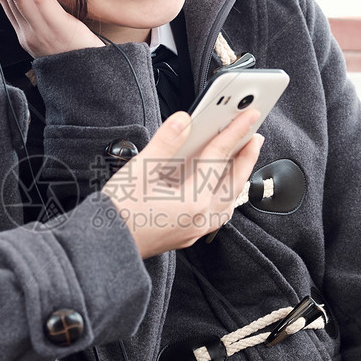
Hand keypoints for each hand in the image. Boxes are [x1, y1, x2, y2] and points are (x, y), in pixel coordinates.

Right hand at [103, 109, 263, 258]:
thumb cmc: (118, 211)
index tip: (249, 116)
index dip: (234, 132)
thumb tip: (184, 120)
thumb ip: (165, 142)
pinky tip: (219, 188)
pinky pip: (218, 214)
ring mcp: (196, 229)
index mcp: (193, 201)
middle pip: (233, 182)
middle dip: (246, 157)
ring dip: (238, 178)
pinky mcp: (187, 235)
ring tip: (241, 160)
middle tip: (255, 135)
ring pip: (229, 201)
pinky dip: (225, 196)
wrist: (105, 244)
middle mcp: (200, 218)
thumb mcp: (139, 170)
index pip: (219, 158)